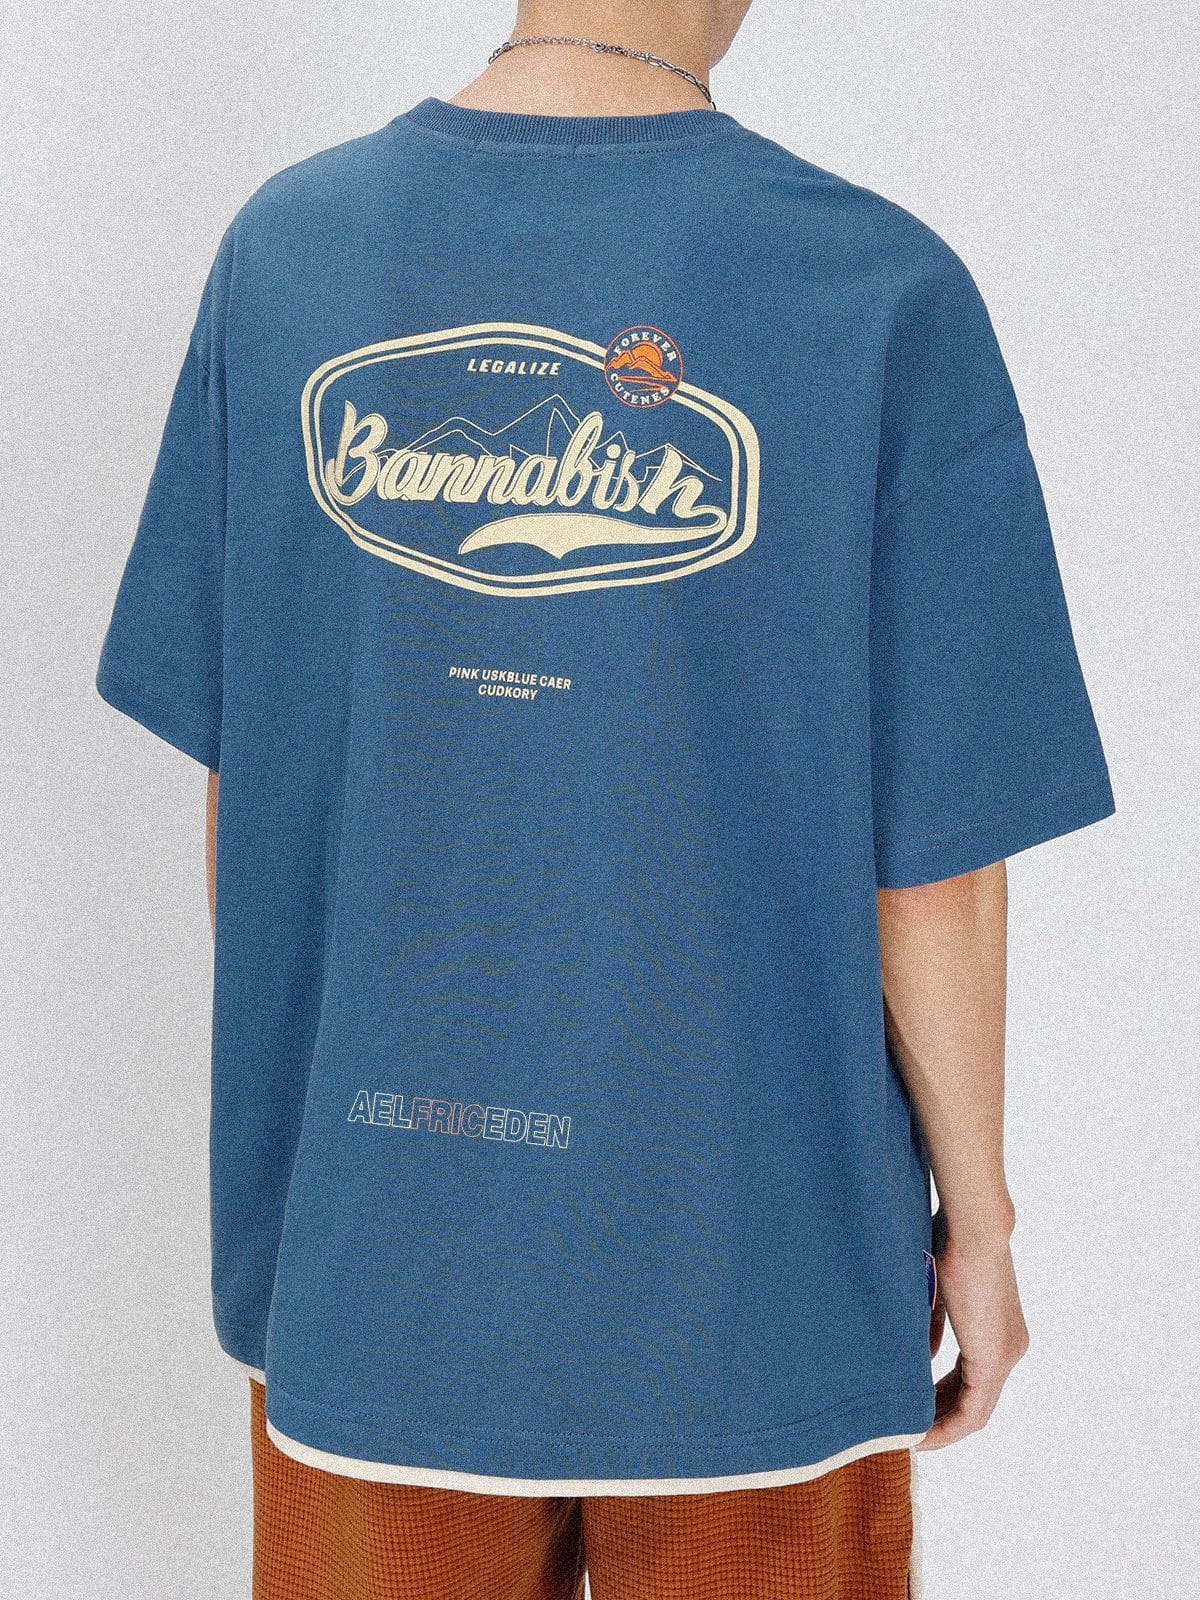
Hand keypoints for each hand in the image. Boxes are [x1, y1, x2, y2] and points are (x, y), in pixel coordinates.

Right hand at [918, 1211, 1029, 1449]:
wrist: (973, 1227)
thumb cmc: (950, 1240)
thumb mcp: (937, 1288)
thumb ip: (933, 1325)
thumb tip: (922, 1354)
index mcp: (998, 1328)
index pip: (970, 1376)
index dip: (941, 1394)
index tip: (914, 1404)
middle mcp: (1010, 1347)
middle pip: (974, 1397)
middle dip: (939, 1414)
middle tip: (908, 1427)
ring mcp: (1006, 1355)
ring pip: (975, 1408)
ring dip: (942, 1425)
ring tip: (912, 1438)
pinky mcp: (994, 1359)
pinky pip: (974, 1410)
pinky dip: (948, 1425)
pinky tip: (922, 1434)